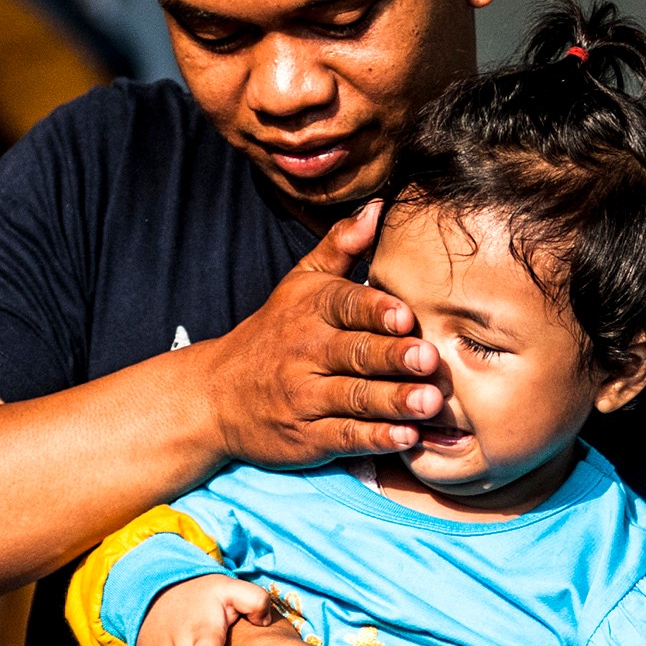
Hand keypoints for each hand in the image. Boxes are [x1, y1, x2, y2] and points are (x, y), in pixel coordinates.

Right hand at [197, 198, 444, 467]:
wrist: (215, 395)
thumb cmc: (273, 334)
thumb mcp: (300, 284)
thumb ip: (340, 246)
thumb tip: (379, 206)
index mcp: (311, 310)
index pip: (345, 305)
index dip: (374, 311)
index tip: (404, 314)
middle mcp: (306, 352)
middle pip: (355, 353)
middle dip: (393, 356)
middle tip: (429, 358)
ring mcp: (305, 397)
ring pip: (355, 397)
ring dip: (394, 400)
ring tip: (429, 402)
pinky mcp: (308, 438)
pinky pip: (345, 437)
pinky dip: (375, 439)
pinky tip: (405, 437)